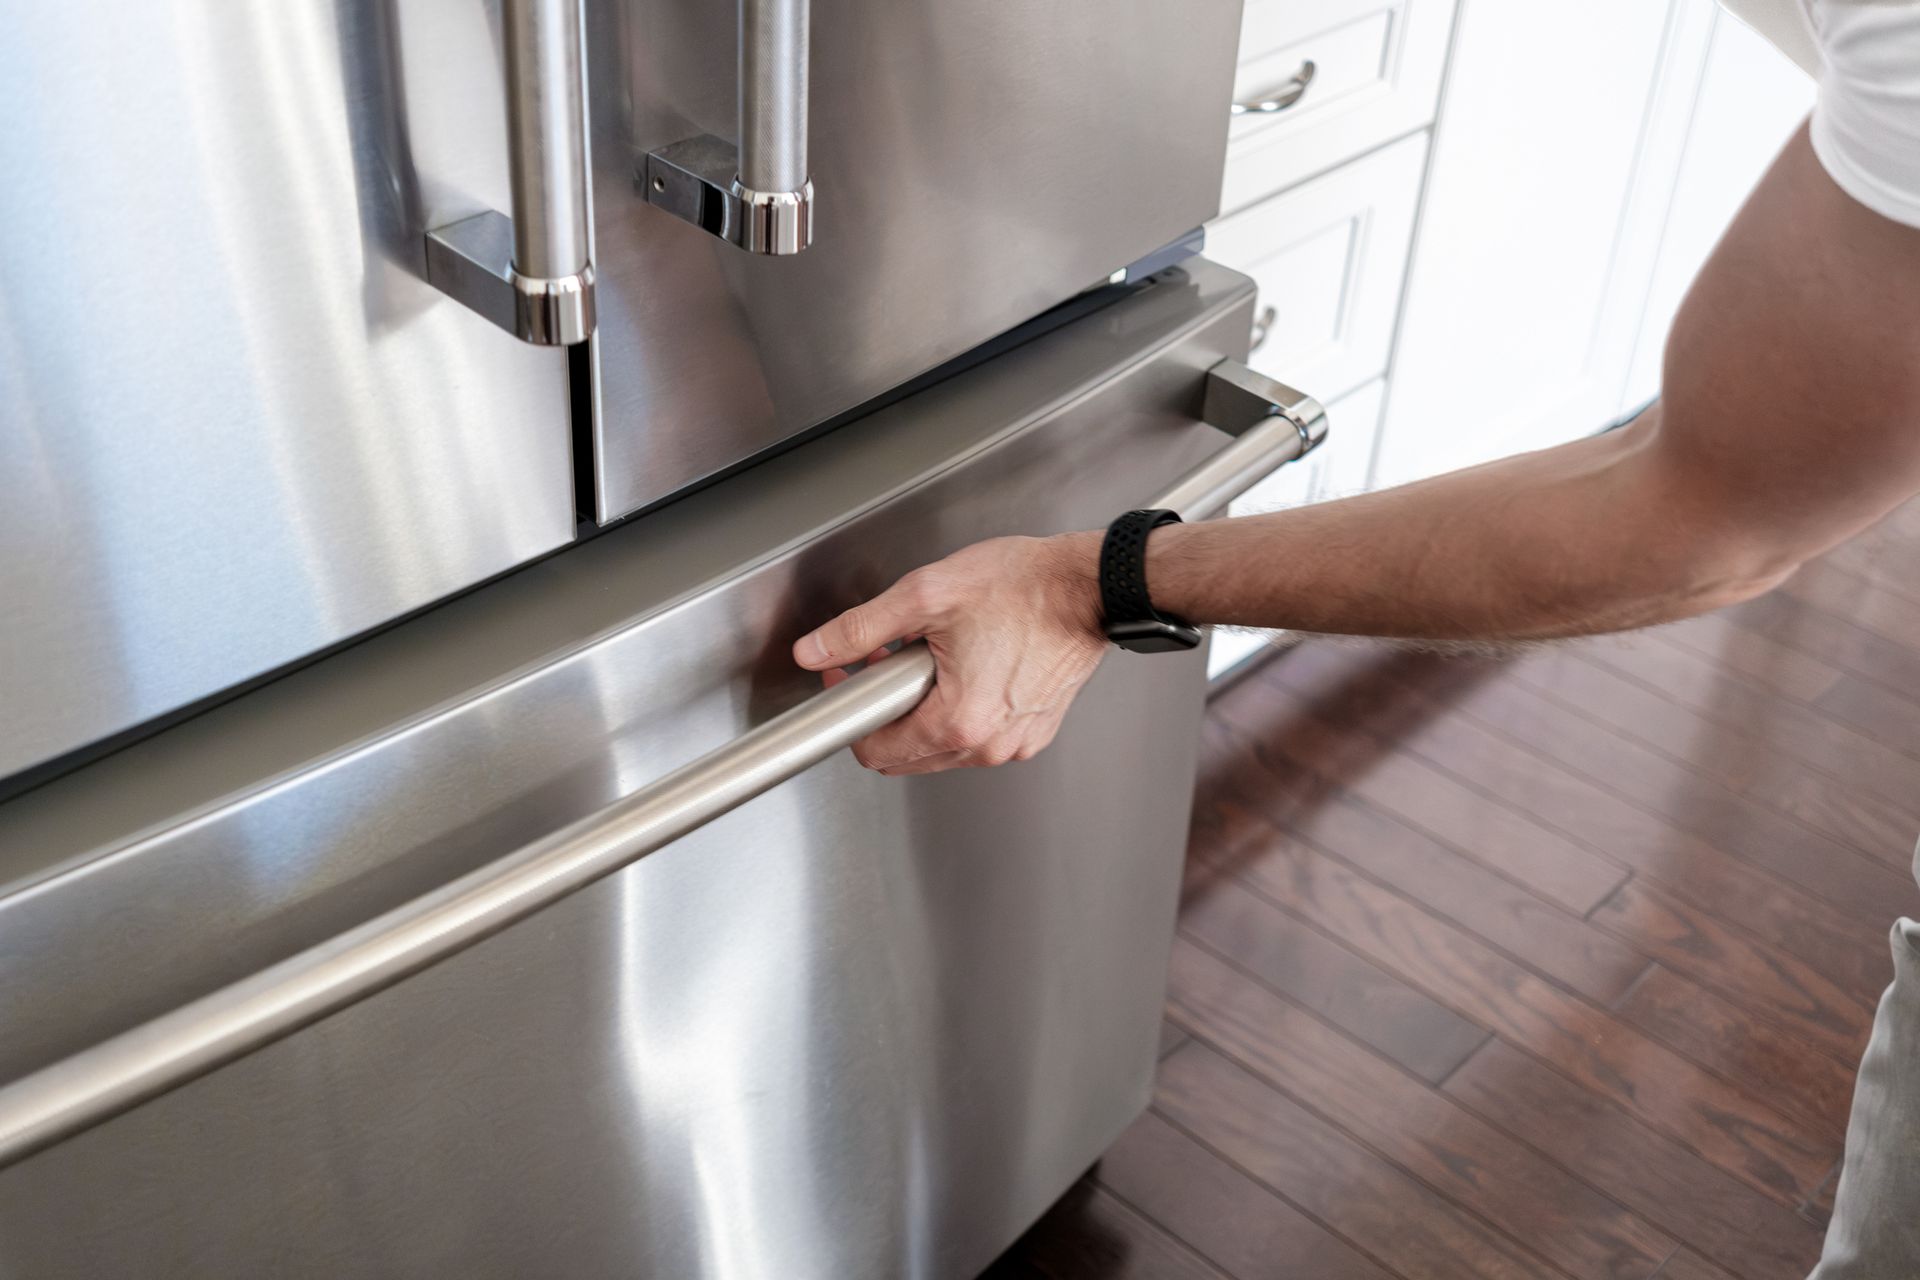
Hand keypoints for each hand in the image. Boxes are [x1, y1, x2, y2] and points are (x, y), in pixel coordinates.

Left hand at [793, 532, 1107, 773]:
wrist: (1090, 586)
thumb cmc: (1025, 587)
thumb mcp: (926, 596)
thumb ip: (860, 628)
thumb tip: (815, 650)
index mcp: (959, 722)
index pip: (876, 752)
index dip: (853, 711)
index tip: (852, 676)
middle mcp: (989, 745)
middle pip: (908, 755)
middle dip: (889, 710)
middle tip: (891, 658)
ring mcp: (1016, 743)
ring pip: (943, 748)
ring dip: (925, 710)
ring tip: (936, 656)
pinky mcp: (1035, 731)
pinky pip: (980, 737)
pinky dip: (963, 710)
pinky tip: (970, 666)